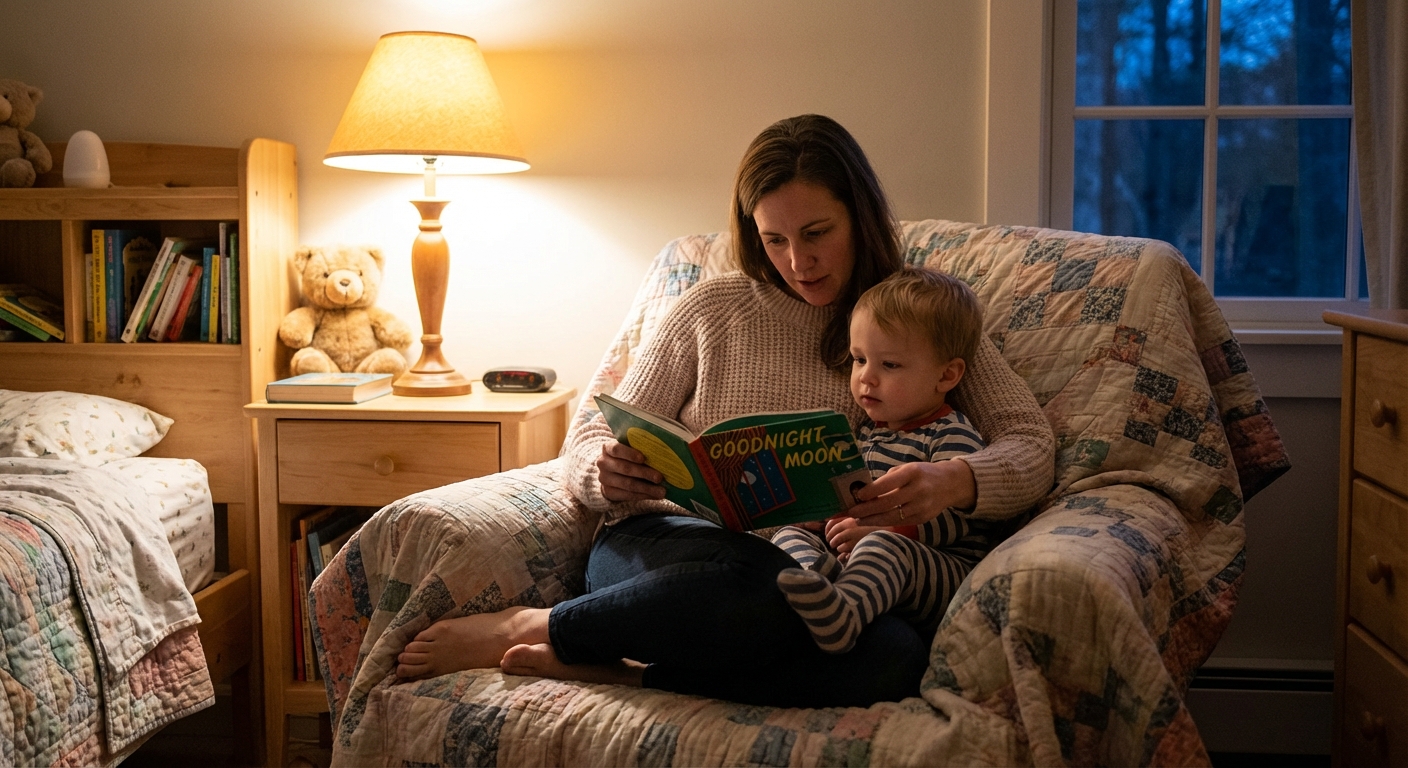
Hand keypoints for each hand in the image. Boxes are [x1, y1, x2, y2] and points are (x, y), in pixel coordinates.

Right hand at [596, 440, 665, 501]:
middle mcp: (603, 463)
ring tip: (662, 491)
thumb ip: (641, 449)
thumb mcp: (630, 449)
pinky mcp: (608, 492)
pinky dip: (643, 496)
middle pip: (625, 468)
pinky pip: (627, 495)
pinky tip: (654, 495)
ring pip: (628, 484)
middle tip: (659, 478)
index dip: (630, 454)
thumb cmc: (627, 457)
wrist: (611, 472)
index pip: (616, 449)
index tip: (643, 458)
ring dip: (647, 488)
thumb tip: (661, 454)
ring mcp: (604, 479)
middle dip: (644, 473)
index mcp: (608, 448)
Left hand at [824, 515, 888, 557]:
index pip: (832, 522)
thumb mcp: (860, 524)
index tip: (828, 534)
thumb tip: (831, 526)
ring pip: (835, 541)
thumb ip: (847, 524)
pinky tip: (847, 552)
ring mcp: (852, 535)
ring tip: (840, 548)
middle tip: (832, 543)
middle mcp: (850, 525)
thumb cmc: (873, 531)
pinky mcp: (855, 544)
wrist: (887, 538)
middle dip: (830, 539)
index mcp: (851, 518)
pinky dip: (842, 551)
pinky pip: (841, 548)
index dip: (828, 530)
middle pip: (832, 533)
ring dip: (837, 546)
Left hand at [848, 459, 975, 527]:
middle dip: (867, 509)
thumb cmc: (922, 474)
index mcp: (912, 473)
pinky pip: (901, 522)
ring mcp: (922, 506)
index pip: (887, 483)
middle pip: (888, 502)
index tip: (857, 496)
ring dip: (873, 520)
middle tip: (851, 512)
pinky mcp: (923, 518)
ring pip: (893, 516)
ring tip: (858, 520)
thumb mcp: (907, 468)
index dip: (871, 491)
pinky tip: (873, 522)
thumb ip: (889, 478)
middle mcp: (918, 490)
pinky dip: (885, 523)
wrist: (950, 484)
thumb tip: (865, 490)